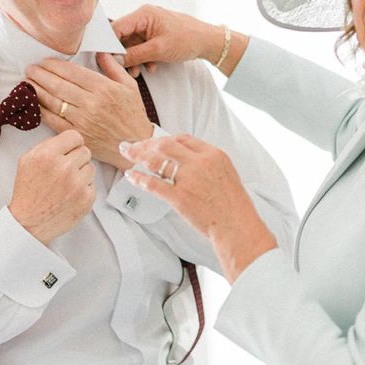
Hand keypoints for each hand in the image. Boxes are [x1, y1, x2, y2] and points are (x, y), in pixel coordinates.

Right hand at [9, 130, 95, 244]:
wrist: (29, 223)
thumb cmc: (28, 192)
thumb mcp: (27, 160)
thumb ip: (47, 145)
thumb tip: (66, 139)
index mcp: (47, 155)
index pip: (74, 136)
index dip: (72, 143)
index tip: (69, 150)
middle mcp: (64, 168)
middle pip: (85, 151)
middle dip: (76, 159)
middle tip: (65, 170)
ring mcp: (77, 184)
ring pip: (91, 167)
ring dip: (81, 174)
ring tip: (66, 184)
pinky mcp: (86, 199)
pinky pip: (93, 185)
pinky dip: (84, 189)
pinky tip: (70, 195)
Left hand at [25, 54, 152, 169]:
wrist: (135, 145)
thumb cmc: (133, 115)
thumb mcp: (129, 86)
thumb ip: (113, 67)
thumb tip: (100, 52)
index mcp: (104, 88)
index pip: (72, 72)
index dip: (54, 65)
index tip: (44, 61)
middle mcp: (92, 103)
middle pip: (58, 85)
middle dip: (40, 75)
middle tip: (30, 69)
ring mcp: (83, 120)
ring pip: (53, 101)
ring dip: (37, 90)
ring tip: (28, 82)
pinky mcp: (77, 134)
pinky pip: (53, 121)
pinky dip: (42, 110)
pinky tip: (35, 103)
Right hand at [111, 4, 223, 75]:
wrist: (208, 42)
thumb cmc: (187, 39)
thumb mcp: (158, 50)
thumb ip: (134, 54)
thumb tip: (115, 60)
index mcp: (143, 14)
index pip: (116, 27)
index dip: (108, 44)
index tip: (104, 59)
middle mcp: (144, 18)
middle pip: (122, 37)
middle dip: (123, 55)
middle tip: (124, 69)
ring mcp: (149, 26)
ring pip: (132, 44)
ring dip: (134, 59)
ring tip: (138, 72)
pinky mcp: (155, 35)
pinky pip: (141, 47)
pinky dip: (143, 58)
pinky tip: (151, 67)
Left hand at [119, 134, 277, 281]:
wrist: (237, 226)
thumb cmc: (233, 205)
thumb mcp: (226, 173)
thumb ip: (207, 163)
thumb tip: (188, 159)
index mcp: (213, 154)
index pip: (182, 138)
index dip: (164, 139)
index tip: (154, 142)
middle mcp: (200, 162)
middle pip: (165, 144)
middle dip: (146, 143)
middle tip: (133, 146)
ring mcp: (189, 179)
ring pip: (156, 160)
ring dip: (137, 155)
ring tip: (127, 154)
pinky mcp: (179, 197)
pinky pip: (153, 184)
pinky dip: (138, 178)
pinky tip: (130, 176)